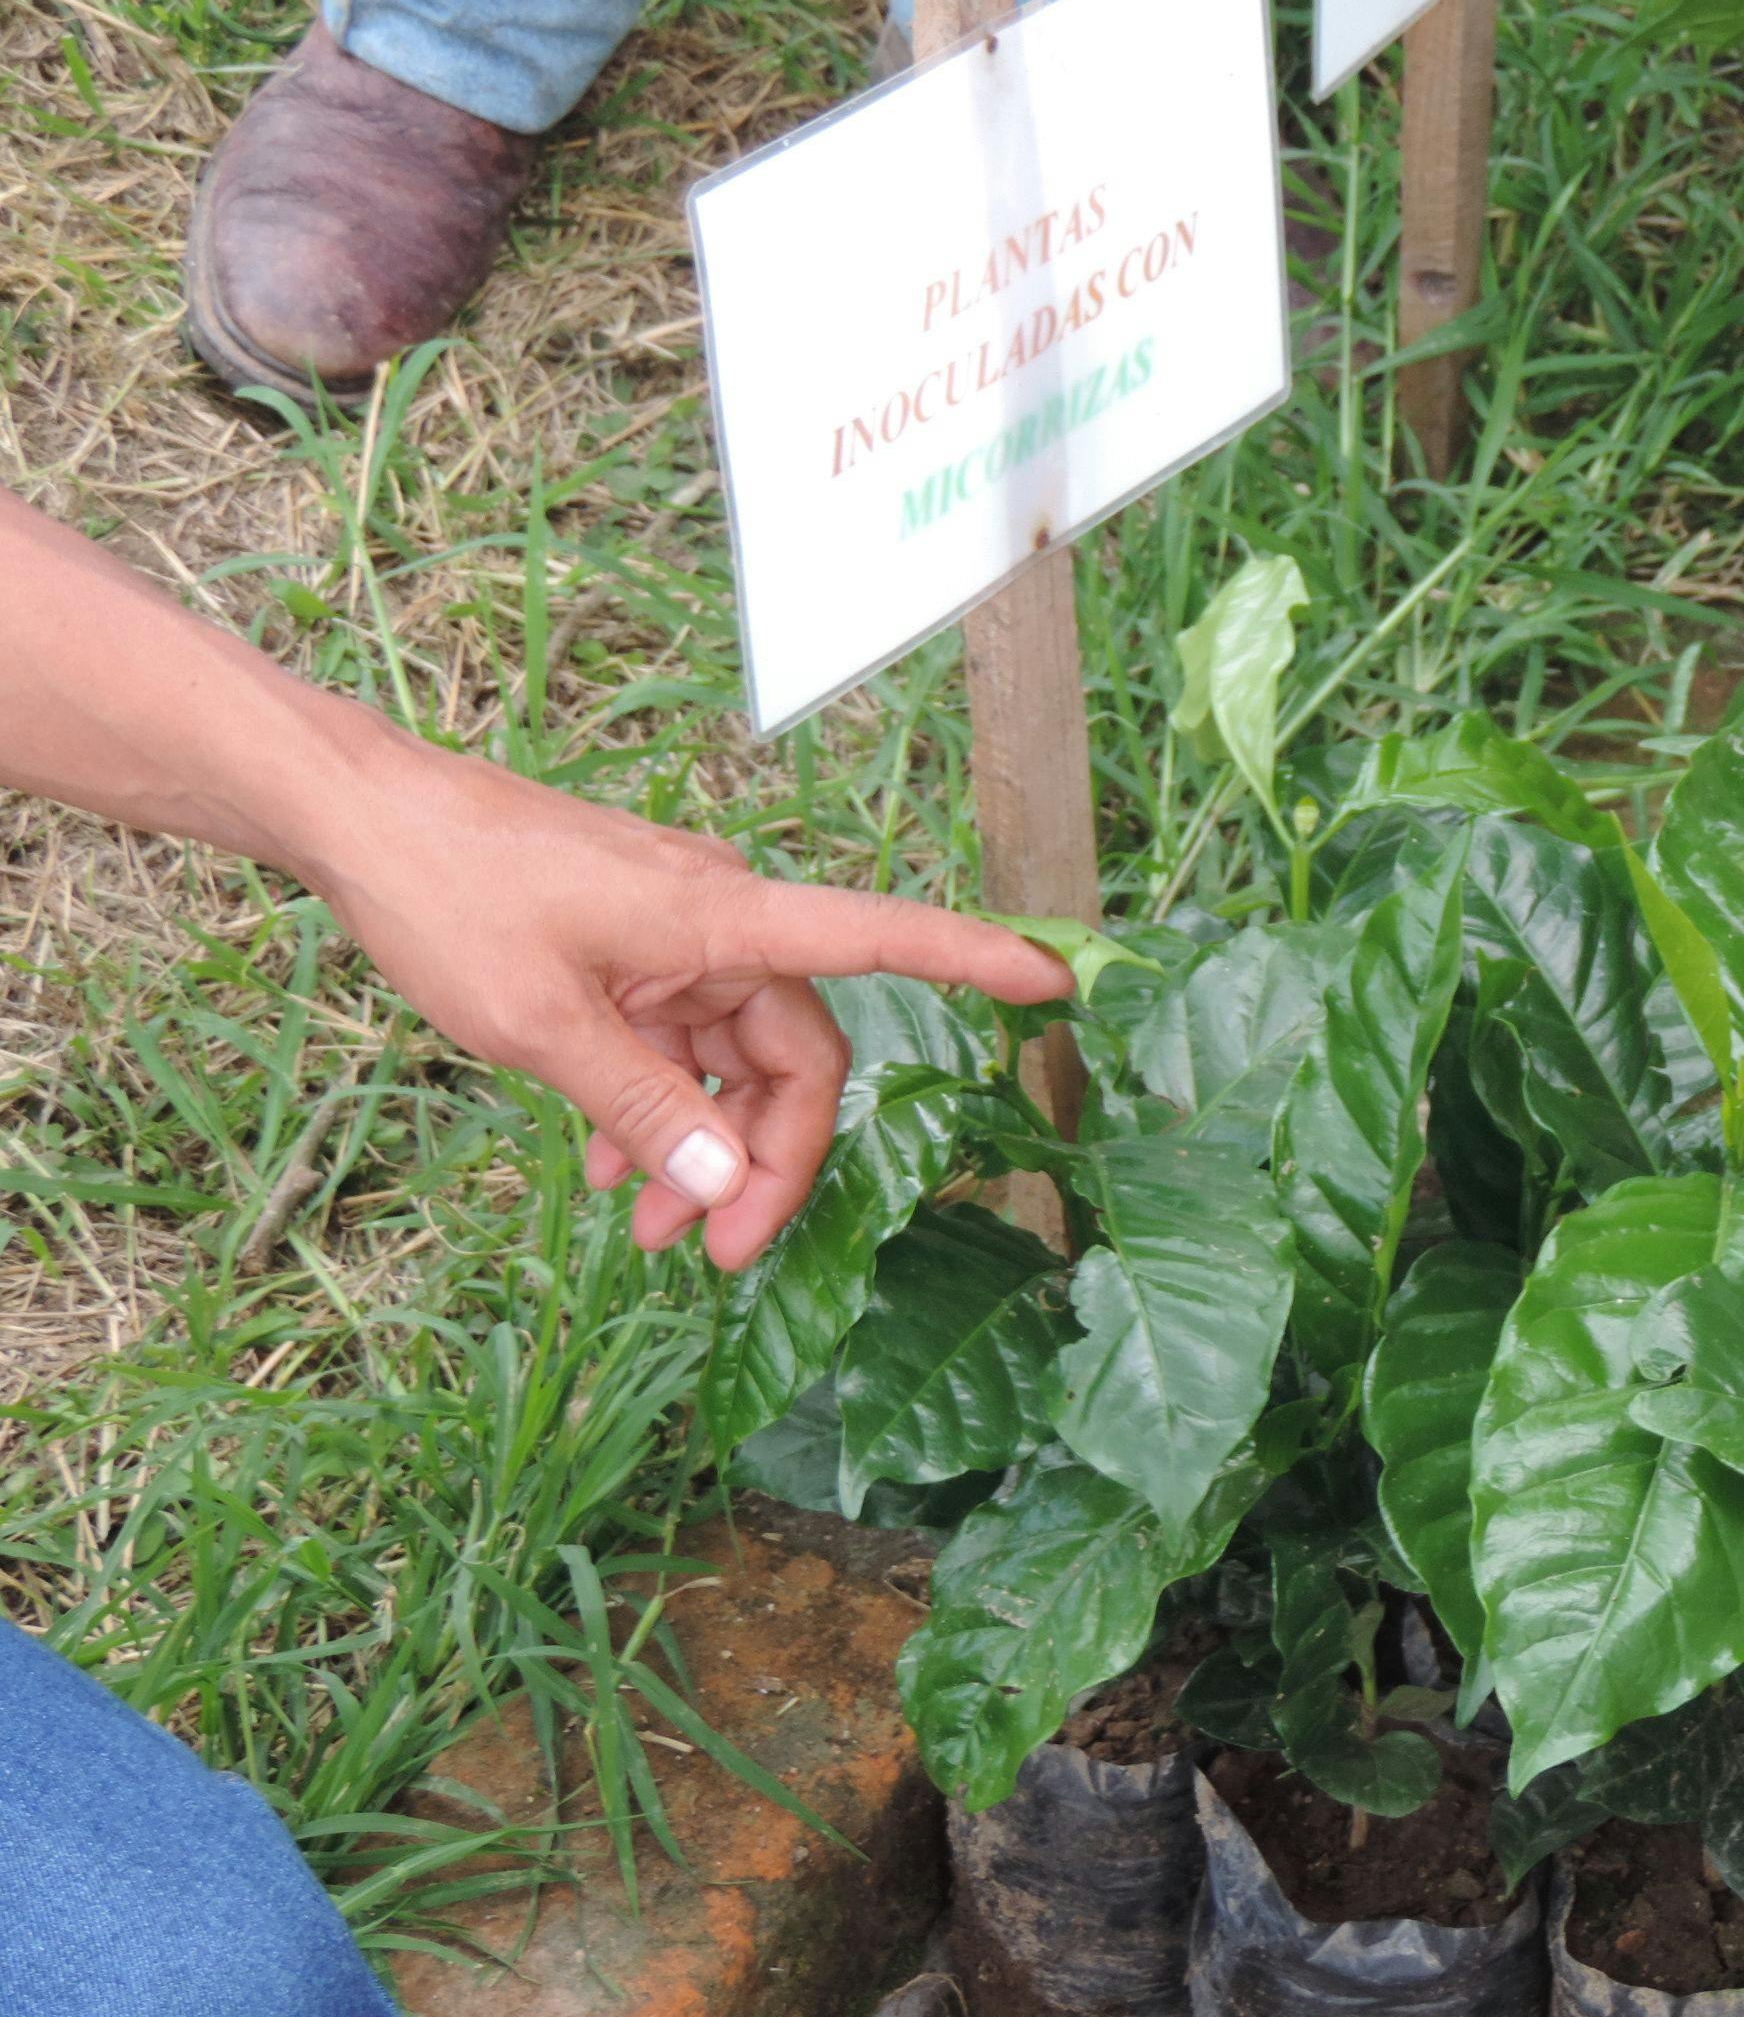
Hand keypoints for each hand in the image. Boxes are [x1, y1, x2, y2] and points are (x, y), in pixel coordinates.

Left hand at [297, 720, 1071, 1268]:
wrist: (359, 816)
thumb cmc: (450, 895)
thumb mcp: (540, 1024)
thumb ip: (641, 1109)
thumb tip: (722, 1190)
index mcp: (725, 917)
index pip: (881, 935)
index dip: (973, 959)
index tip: (1054, 981)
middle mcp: (721, 920)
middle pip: (799, 1052)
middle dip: (771, 1158)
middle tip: (723, 1257)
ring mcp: (676, 935)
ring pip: (736, 1060)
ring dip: (707, 1150)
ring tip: (651, 1238)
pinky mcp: (633, 948)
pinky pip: (680, 1043)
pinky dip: (661, 1109)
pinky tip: (616, 1176)